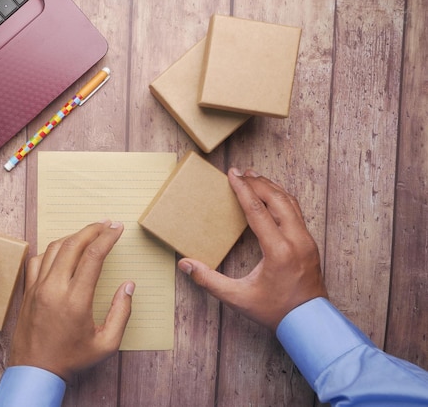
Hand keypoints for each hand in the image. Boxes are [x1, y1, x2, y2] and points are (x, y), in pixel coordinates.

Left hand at [9, 220, 134, 381]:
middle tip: (107, 223)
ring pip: (54, 248)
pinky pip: (37, 259)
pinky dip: (52, 249)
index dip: (108, 237)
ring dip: (74, 236)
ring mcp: (38, 288)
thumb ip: (122, 312)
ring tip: (90, 233)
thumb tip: (129, 286)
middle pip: (74, 244)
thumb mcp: (107, 343)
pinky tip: (63, 250)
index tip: (118, 228)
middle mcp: (55, 288)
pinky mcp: (28, 291)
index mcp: (76, 300)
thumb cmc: (72, 359)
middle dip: (93, 229)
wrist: (36, 371)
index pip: (93, 256)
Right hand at [177, 169, 327, 330]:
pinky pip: (296, 212)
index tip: (233, 174)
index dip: (243, 190)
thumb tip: (185, 265)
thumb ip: (209, 281)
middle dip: (258, 183)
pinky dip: (282, 198)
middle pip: (277, 199)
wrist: (309, 322)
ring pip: (290, 202)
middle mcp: (296, 240)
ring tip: (255, 177)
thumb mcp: (238, 298)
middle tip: (241, 172)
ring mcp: (306, 241)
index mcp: (278, 250)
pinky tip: (272, 196)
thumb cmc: (275, 311)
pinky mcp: (309, 244)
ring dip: (271, 188)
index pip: (258, 210)